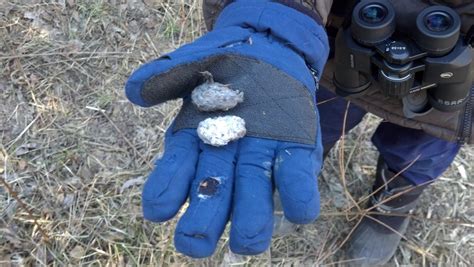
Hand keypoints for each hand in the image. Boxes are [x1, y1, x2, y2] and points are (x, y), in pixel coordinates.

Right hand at [125, 0, 328, 257]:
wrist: (268, 48)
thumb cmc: (223, 62)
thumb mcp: (191, 63)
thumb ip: (165, 76)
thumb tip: (135, 91)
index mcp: (193, 145)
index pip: (173, 176)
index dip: (164, 194)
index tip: (158, 209)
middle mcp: (224, 163)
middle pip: (211, 201)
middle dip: (203, 224)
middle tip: (197, 241)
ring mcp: (260, 162)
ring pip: (253, 203)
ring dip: (250, 223)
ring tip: (248, 239)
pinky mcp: (295, 153)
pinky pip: (296, 181)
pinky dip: (298, 196)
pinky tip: (299, 210)